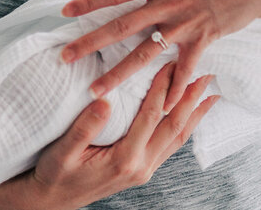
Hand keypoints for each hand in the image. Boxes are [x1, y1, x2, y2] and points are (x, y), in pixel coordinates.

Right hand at [21, 63, 217, 208]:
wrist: (51, 202)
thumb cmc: (55, 175)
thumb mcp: (62, 151)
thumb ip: (84, 127)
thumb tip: (104, 101)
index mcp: (124, 159)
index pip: (151, 117)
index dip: (162, 88)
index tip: (170, 63)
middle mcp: (140, 166)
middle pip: (174, 127)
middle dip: (191, 99)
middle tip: (206, 74)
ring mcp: (144, 170)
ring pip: (177, 138)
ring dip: (194, 114)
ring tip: (209, 93)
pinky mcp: (143, 170)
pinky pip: (170, 146)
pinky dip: (184, 127)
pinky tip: (190, 115)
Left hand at [59, 0, 260, 109]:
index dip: (90, 1)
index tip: (65, 11)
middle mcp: (170, 3)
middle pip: (123, 26)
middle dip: (91, 42)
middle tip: (65, 57)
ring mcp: (186, 24)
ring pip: (145, 52)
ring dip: (119, 72)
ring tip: (95, 90)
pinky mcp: (204, 38)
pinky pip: (185, 67)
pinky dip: (175, 87)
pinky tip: (163, 107)